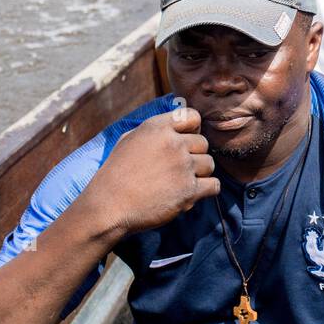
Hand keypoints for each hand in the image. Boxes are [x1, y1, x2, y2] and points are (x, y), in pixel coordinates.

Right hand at [74, 108, 218, 238]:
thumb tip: (176, 125)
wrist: (109, 207)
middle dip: (194, 155)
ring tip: (180, 183)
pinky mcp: (189, 191)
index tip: (185, 141)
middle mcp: (173, 143)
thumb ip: (155, 130)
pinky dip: (206, 190)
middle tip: (177, 169)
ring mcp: (183, 167)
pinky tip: (192, 193)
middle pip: (203, 143)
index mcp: (157, 127)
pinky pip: (214, 185)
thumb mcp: (129, 140)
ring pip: (210, 164)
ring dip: (199, 174)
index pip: (192, 116)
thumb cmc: (115, 174)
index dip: (192, 129)